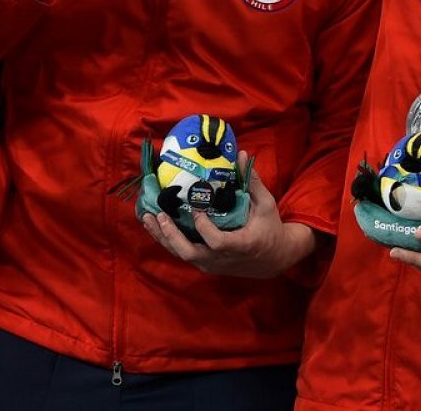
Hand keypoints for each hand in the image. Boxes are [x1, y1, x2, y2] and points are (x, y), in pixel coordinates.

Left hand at [142, 167, 314, 277]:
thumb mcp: (265, 205)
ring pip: (181, 255)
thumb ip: (252, 182)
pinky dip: (167, 240)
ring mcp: (211, 264)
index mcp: (240, 245)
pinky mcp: (205, 264)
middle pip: (190, 253)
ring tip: (147, 217)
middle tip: (160, 215)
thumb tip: (241, 155)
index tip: (196, 208)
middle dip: (171, 235)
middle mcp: (222, 259)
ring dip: (163, 237)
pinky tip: (155, 224)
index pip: (216, 242)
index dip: (204, 227)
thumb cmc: (270, 229)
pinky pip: (182, 254)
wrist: (273, 260)